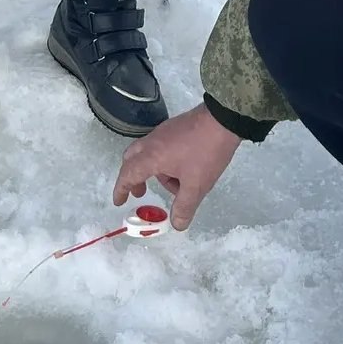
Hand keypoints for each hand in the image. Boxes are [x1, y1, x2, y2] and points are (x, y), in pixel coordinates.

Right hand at [113, 104, 241, 230]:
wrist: (223, 118)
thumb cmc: (206, 153)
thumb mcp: (196, 185)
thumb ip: (184, 207)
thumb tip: (177, 225)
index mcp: (152, 157)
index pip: (128, 174)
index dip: (121, 189)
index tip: (119, 201)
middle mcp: (152, 142)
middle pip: (131, 159)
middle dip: (133, 178)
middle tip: (141, 192)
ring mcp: (163, 132)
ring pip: (147, 153)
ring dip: (155, 171)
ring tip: (177, 185)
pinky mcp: (174, 127)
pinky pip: (159, 147)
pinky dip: (163, 161)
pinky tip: (183, 169)